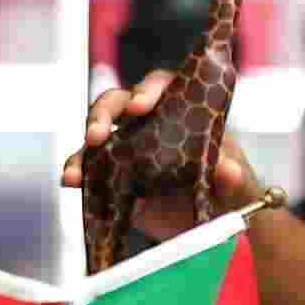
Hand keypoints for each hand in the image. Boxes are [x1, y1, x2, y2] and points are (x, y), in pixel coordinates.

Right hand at [56, 70, 264, 241]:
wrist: (213, 218)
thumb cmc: (225, 184)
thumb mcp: (232, 180)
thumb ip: (230, 173)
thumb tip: (230, 170)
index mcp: (179, 108)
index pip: (160, 85)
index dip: (147, 90)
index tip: (139, 105)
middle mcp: (148, 121)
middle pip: (117, 103)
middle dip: (103, 115)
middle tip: (97, 135)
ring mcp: (127, 146)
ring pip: (97, 135)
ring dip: (83, 149)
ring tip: (75, 172)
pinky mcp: (114, 174)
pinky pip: (91, 168)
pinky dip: (78, 173)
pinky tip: (71, 182)